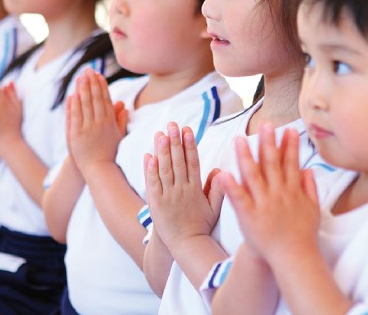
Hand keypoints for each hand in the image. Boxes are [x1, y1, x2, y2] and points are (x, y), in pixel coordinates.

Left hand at [66, 69, 126, 175]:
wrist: (98, 169)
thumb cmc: (108, 152)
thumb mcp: (118, 135)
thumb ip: (120, 119)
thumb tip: (123, 104)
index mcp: (109, 122)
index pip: (104, 99)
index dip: (101, 86)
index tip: (98, 75)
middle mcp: (98, 123)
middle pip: (94, 99)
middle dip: (91, 83)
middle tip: (88, 70)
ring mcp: (86, 129)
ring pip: (84, 105)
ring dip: (81, 90)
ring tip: (80, 77)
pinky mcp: (75, 135)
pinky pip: (74, 116)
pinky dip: (73, 105)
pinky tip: (72, 95)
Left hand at [143, 122, 223, 249]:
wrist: (186, 244)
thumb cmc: (200, 226)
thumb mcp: (214, 208)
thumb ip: (217, 188)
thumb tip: (218, 169)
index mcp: (196, 189)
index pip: (193, 162)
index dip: (190, 145)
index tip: (187, 130)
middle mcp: (182, 189)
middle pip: (178, 161)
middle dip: (175, 141)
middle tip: (172, 124)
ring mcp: (168, 195)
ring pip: (164, 169)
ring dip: (162, 150)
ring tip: (160, 133)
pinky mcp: (155, 202)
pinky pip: (152, 183)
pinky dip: (150, 170)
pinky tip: (149, 156)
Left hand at [219, 125, 319, 265]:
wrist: (293, 258)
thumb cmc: (302, 235)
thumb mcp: (312, 209)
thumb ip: (310, 188)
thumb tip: (309, 170)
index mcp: (292, 191)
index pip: (290, 163)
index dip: (289, 145)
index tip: (286, 128)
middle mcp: (278, 194)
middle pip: (272, 164)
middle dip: (268, 143)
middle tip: (265, 124)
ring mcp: (263, 204)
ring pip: (253, 176)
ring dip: (246, 156)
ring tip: (239, 140)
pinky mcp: (249, 215)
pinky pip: (238, 198)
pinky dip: (231, 186)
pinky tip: (223, 173)